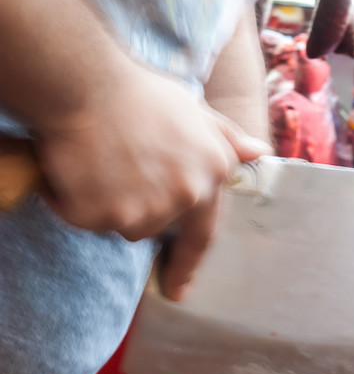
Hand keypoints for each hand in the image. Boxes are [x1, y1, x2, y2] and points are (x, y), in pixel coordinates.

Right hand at [37, 59, 270, 299]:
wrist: (85, 83)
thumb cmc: (138, 93)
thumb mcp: (194, 110)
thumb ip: (226, 139)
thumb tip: (258, 154)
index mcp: (211, 174)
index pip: (204, 234)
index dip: (188, 264)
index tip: (179, 290)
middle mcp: (185, 196)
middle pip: (155, 228)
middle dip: (137, 207)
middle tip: (117, 172)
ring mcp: (144, 209)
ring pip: (122, 225)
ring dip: (108, 205)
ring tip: (99, 162)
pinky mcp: (104, 214)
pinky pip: (85, 219)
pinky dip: (74, 202)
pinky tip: (76, 169)